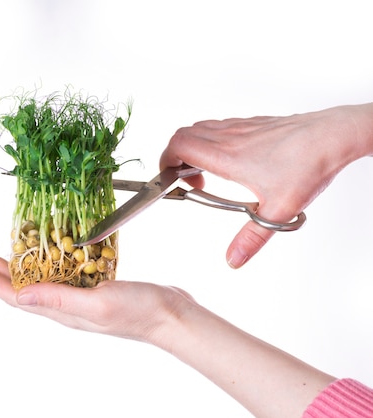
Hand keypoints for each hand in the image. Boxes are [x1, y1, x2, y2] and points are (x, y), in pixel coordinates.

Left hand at [0, 245, 335, 416]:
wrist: (171, 314)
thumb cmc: (140, 312)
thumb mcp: (97, 303)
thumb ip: (59, 299)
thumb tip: (19, 295)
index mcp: (61, 310)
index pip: (14, 296)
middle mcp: (64, 304)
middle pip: (19, 284)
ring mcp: (78, 295)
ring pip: (37, 276)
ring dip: (15, 262)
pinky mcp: (92, 284)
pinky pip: (60, 271)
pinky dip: (45, 259)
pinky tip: (44, 250)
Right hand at [160, 103, 372, 267]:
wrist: (334, 135)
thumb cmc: (309, 165)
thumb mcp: (279, 211)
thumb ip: (252, 238)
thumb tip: (233, 258)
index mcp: (227, 157)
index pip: (179, 146)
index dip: (165, 160)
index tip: (171, 178)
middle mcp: (230, 137)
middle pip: (183, 135)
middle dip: (175, 157)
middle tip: (189, 180)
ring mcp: (241, 127)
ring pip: (200, 128)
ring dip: (193, 148)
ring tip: (207, 173)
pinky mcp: (254, 124)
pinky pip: (220, 126)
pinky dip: (212, 141)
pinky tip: (230, 161)